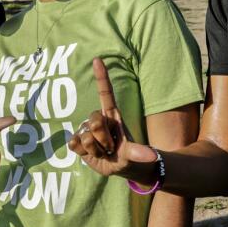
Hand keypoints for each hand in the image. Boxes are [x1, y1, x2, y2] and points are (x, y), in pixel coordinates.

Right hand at [67, 58, 157, 181]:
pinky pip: (74, 144)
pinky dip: (84, 153)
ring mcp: (86, 129)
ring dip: (96, 150)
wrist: (117, 167)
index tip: (97, 59)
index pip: (105, 93)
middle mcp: (98, 119)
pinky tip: (91, 155)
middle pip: (94, 121)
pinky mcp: (77, 141)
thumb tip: (153, 156)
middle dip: (103, 139)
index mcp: (112, 115)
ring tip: (103, 152)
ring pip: (85, 137)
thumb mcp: (134, 155)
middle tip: (111, 148)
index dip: (101, 76)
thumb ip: (139, 153)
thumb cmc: (128, 155)